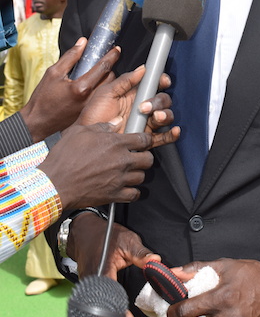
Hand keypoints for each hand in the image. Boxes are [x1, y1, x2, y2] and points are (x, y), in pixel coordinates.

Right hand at [20, 38, 119, 141]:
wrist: (37, 122)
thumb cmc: (43, 98)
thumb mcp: (53, 72)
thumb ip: (71, 56)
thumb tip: (83, 43)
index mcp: (81, 87)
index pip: (103, 67)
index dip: (112, 56)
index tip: (117, 49)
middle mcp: (90, 99)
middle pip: (109, 78)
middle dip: (109, 68)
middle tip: (103, 62)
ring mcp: (91, 108)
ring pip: (107, 89)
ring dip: (106, 79)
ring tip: (96, 74)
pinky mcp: (90, 114)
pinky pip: (101, 97)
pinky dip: (100, 90)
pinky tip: (90, 87)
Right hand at [40, 121, 176, 208]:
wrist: (54, 184)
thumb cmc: (64, 156)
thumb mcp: (79, 132)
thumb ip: (101, 126)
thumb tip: (117, 122)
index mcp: (115, 143)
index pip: (144, 139)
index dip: (145, 140)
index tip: (142, 142)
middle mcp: (121, 161)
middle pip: (148, 159)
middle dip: (144, 157)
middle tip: (136, 157)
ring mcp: (119, 179)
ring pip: (142, 176)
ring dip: (137, 174)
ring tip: (128, 172)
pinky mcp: (114, 195)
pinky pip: (134, 194)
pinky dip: (132, 192)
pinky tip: (125, 187)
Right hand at [68, 215, 157, 316]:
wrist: (85, 235)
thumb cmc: (106, 237)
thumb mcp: (127, 241)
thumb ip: (141, 253)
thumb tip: (156, 261)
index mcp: (101, 273)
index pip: (108, 299)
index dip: (119, 315)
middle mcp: (92, 288)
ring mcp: (90, 295)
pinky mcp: (92, 298)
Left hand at [77, 66, 178, 138]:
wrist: (86, 140)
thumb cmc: (93, 115)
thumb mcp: (106, 93)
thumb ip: (125, 81)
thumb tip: (142, 69)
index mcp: (134, 94)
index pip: (154, 85)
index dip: (161, 81)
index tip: (162, 80)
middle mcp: (143, 108)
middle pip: (163, 100)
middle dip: (159, 101)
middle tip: (145, 106)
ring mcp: (146, 123)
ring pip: (166, 116)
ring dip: (165, 115)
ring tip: (155, 117)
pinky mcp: (146, 140)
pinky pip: (164, 137)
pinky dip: (172, 134)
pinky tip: (174, 131)